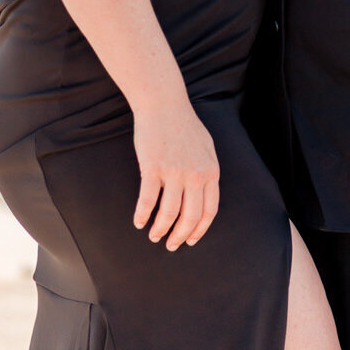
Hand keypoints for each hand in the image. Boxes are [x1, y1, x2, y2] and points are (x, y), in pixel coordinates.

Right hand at [133, 97, 220, 248]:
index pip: (209, 211)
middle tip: (171, 245)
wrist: (164, 103)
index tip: (191, 240)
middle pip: (190, 217)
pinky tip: (138, 222)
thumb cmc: (184, 124)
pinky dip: (142, 215)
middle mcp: (195, 175)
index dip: (200, 230)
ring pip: (169, 213)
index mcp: (211, 171)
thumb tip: (204, 194)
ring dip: (160, 229)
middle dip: (180, 236)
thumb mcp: (206, 147)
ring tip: (153, 236)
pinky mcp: (153, 168)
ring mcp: (174, 172)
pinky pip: (147, 200)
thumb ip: (207, 171)